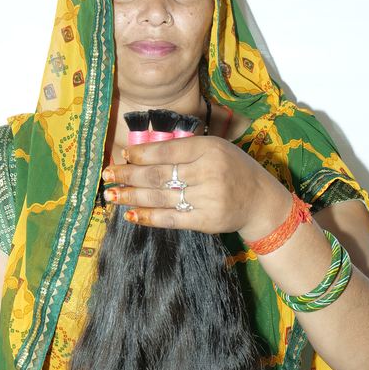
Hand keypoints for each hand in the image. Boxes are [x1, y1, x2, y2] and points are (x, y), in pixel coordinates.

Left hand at [103, 136, 290, 239]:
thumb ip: (184, 148)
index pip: (167, 149)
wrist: (260, 201)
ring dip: (132, 197)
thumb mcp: (215, 148)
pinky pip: (171, 219)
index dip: (141, 154)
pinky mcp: (206, 221)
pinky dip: (149, 217)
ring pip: (160, 197)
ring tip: (112, 195)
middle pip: (158, 174)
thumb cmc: (232, 170)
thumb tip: (140, 153)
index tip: (123, 156)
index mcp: (209, 148)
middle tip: (108, 175)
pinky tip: (132, 215)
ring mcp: (208, 197)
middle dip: (128, 175)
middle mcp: (208, 171)